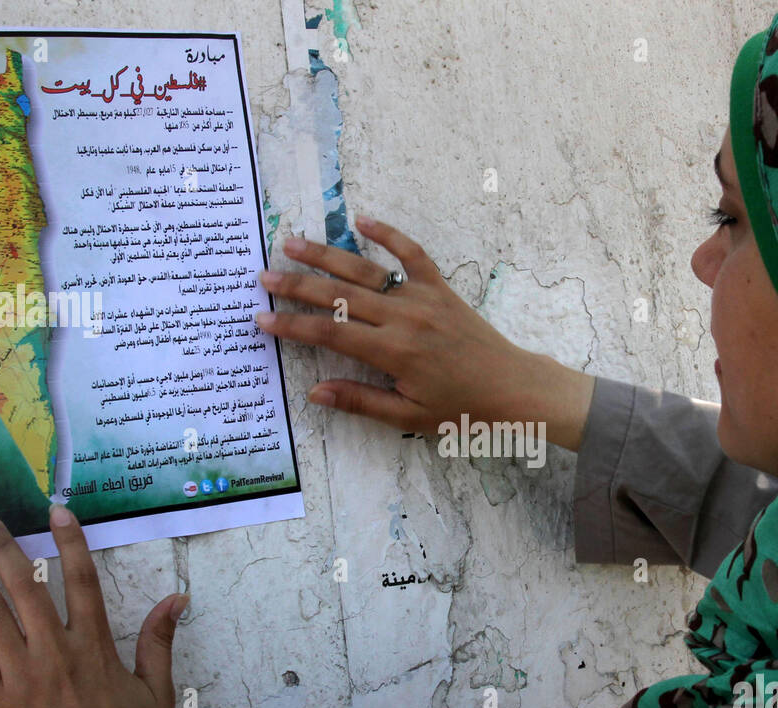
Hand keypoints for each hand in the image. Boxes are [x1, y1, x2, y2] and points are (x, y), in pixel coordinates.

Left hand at [0, 505, 205, 707]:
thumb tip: (176, 599)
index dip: (68, 542)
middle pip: (28, 588)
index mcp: (98, 649)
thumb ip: (159, 641)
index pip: (82, 581)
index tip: (55, 510)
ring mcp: (28, 680)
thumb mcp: (157, 692)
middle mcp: (60, 655)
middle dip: (4, 549)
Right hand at [258, 215, 595, 450]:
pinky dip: (388, 236)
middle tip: (263, 276)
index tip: (262, 318)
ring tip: (292, 243)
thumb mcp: (410, 415)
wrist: (514, 388)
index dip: (293, 326)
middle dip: (297, 285)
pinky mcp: (441, 289)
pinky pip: (412, 255)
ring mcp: (423, 298)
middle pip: (338, 296)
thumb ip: (360, 401)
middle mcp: (404, 317)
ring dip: (327, 256)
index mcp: (393, 351)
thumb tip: (315, 393)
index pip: (330, 333)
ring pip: (365, 272)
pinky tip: (361, 221)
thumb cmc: (463, 409)